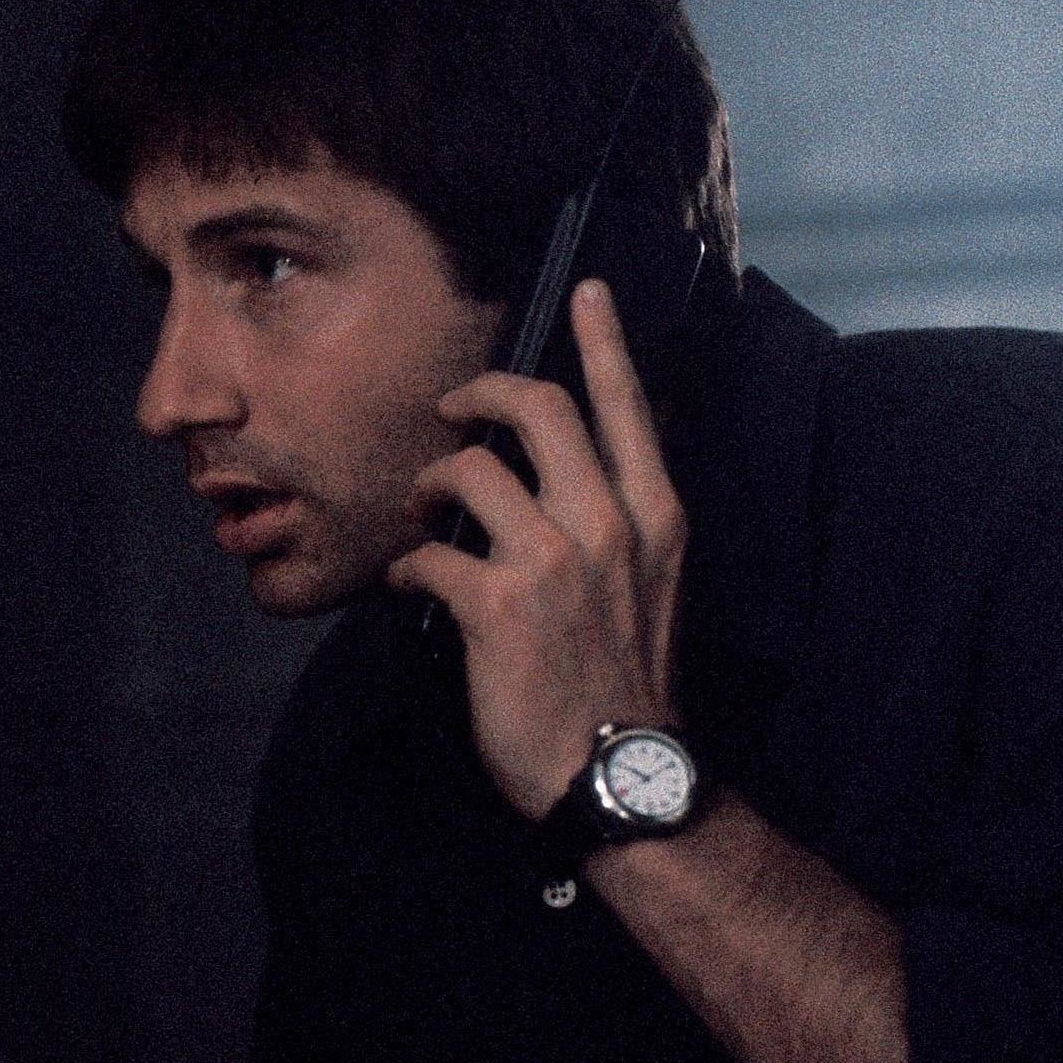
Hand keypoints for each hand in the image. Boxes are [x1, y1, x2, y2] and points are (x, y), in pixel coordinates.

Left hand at [388, 280, 684, 818]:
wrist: (622, 771)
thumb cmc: (627, 682)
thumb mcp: (653, 587)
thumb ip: (616, 527)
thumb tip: (560, 482)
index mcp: (655, 516)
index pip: (628, 407)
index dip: (603, 342)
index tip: (587, 291)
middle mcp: (609, 523)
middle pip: (539, 409)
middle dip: (484, 393)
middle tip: (453, 409)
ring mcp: (553, 560)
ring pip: (470, 470)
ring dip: (430, 483)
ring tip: (421, 513)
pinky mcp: (496, 603)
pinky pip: (427, 553)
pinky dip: (406, 564)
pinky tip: (411, 585)